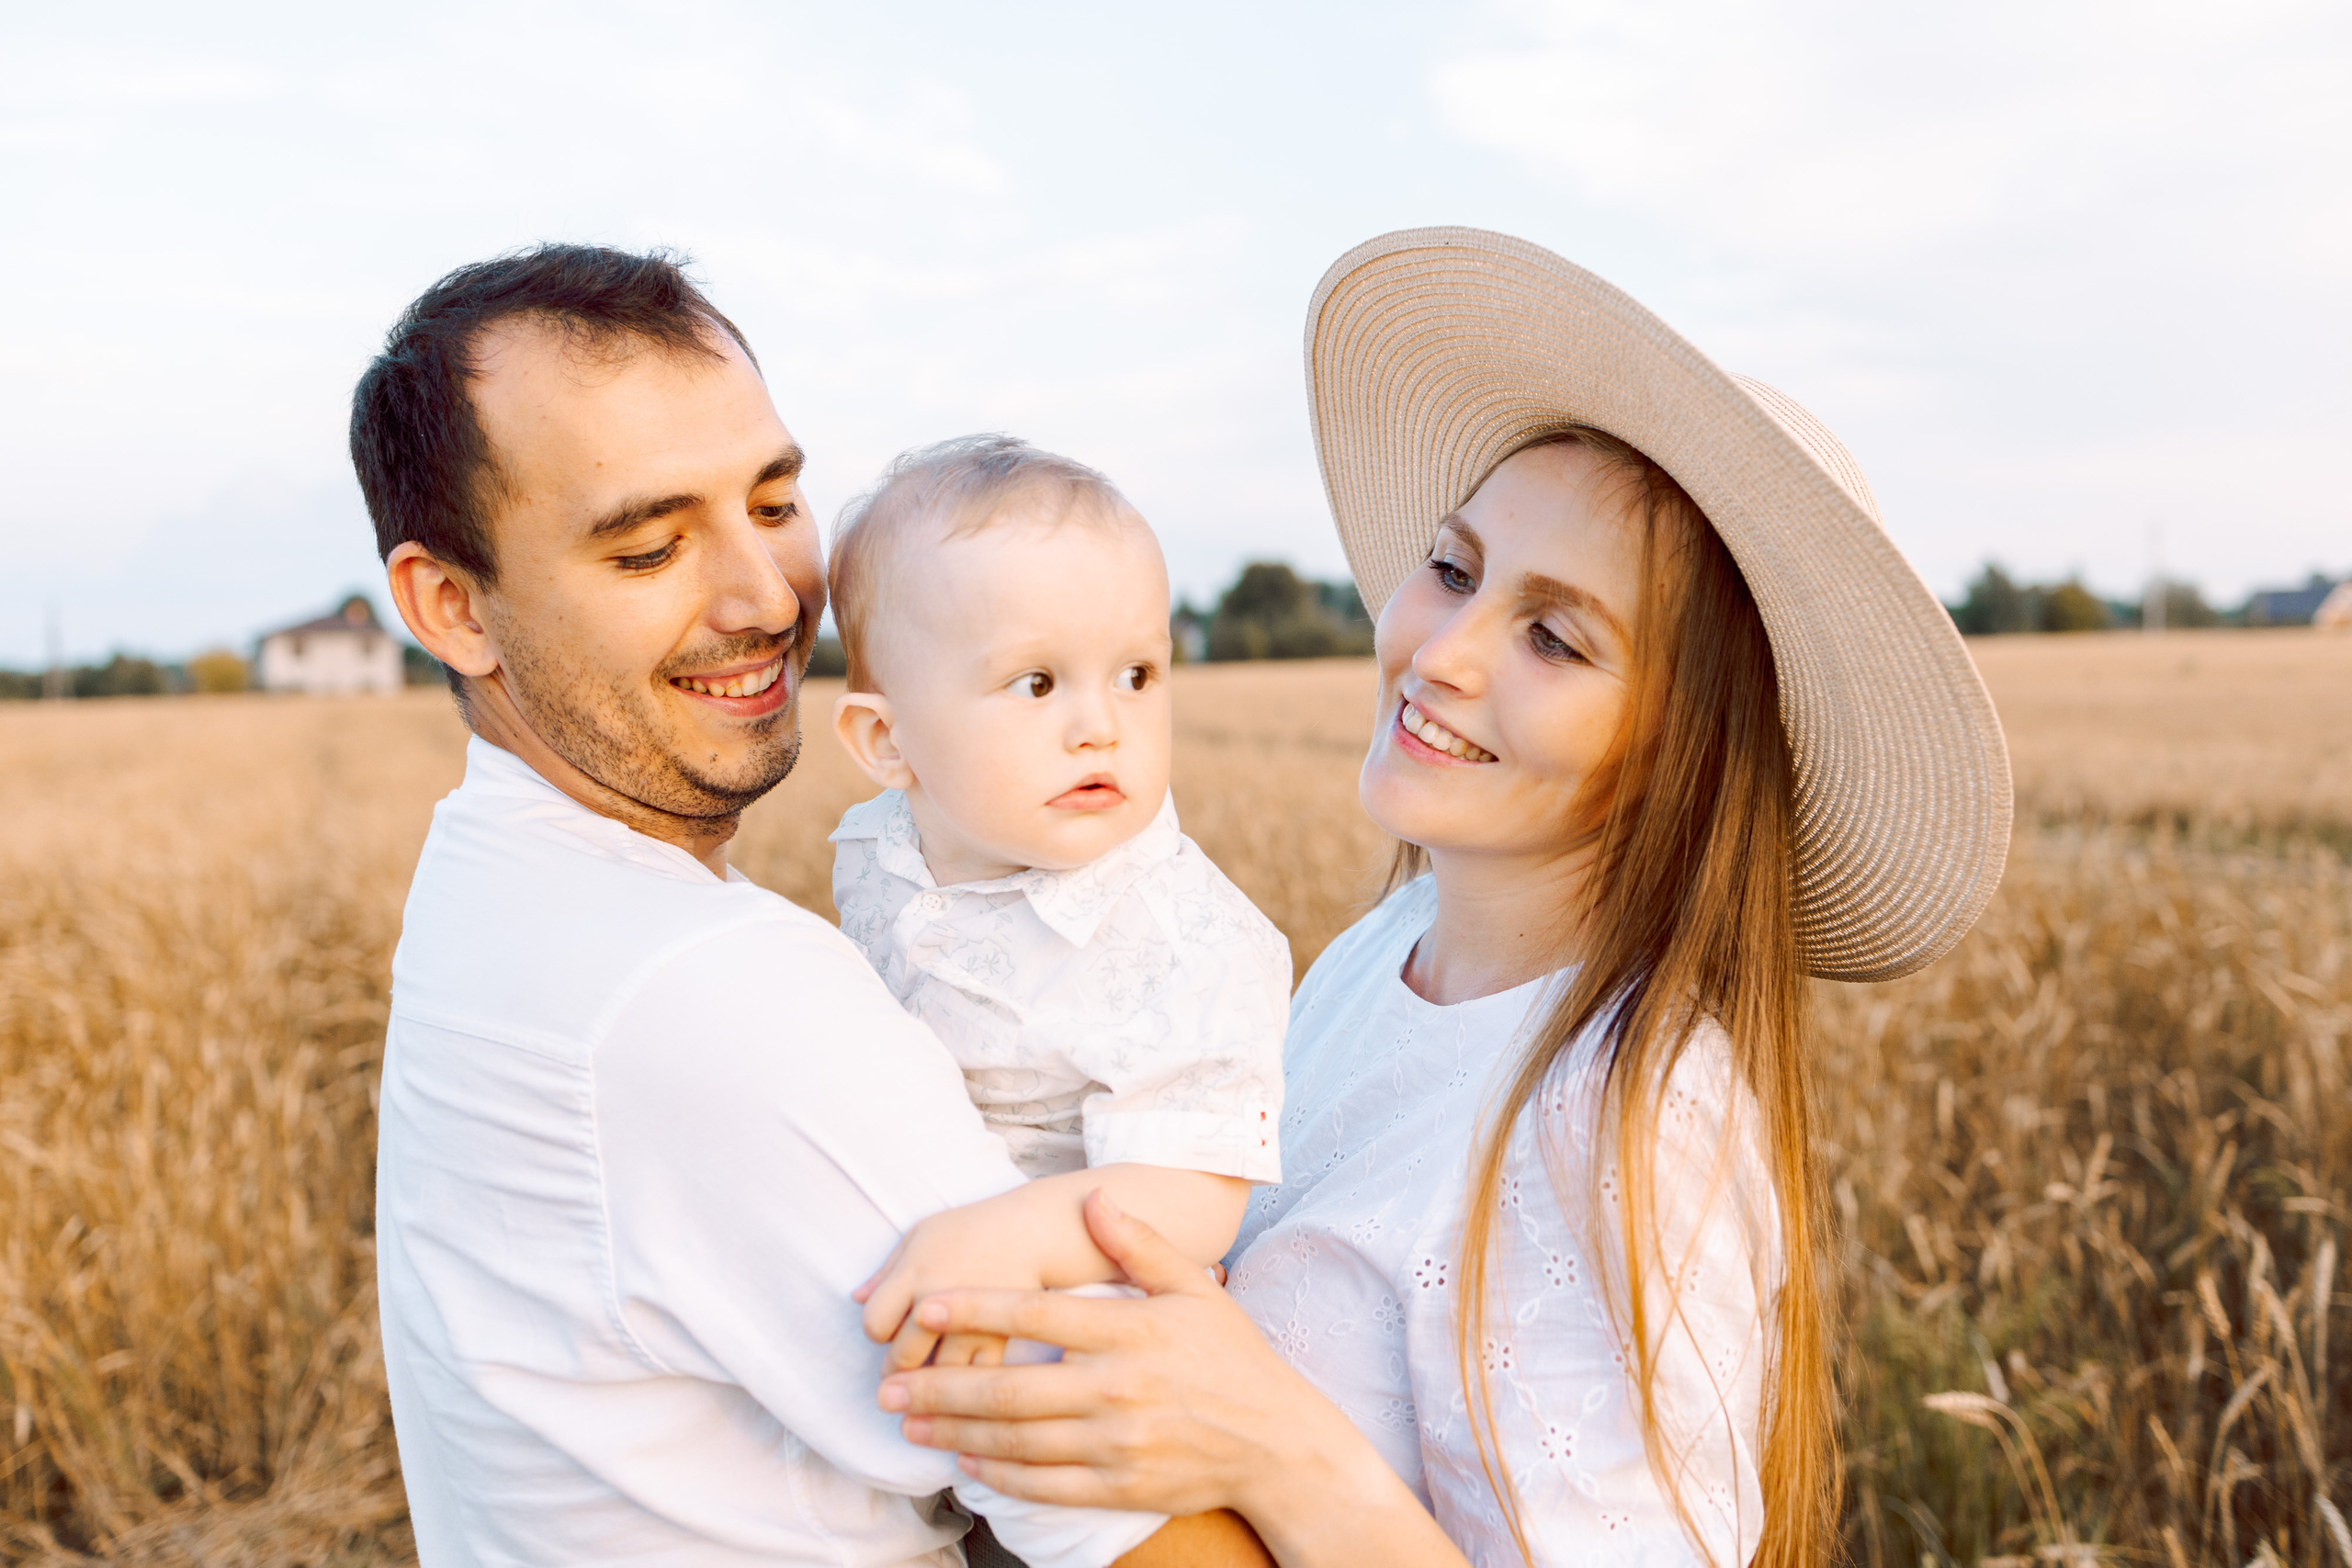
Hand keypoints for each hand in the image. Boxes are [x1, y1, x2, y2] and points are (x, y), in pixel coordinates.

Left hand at [855, 1212, 1022, 1370]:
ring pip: (936, 1377)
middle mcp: (939, 1301)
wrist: (1028, 1233)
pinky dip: (962, 1387)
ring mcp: (971, 1324)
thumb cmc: (968, 1231)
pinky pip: (972, 1380)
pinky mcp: (999, 1341)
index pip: (874, 1324)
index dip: (877, 1329)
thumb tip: (856, 1299)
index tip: (889, 1327)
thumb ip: (886, 1270)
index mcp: (914, 1274)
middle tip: (903, 1364)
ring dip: (929, 1383)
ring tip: (930, 1374)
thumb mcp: (920, 1235)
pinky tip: (960, 1380)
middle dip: (897, 1365)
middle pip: (901, 1357)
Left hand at [876, 1191, 1335, 1517]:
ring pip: (1016, 1438)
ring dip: (955, 1432)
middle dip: (939, 1387)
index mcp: (1128, 1331)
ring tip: (911, 1422)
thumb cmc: (1233, 1359)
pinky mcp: (1120, 1486)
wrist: (1278, 1443)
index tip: (924, 1307)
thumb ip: (1138, 1244)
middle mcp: (1116, 1388)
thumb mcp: (1192, 1289)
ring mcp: (1116, 1443)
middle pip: (1008, 1387)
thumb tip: (1093, 1198)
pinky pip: (1045, 1482)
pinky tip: (968, 1461)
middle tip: (888, 1385)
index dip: (973, 1309)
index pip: (1035, 1315)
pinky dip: (1000, 1473)